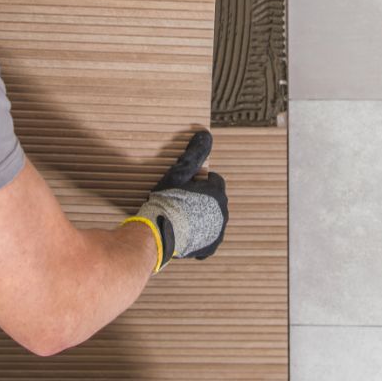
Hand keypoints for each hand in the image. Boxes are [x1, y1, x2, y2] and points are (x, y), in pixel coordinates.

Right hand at [123, 130, 228, 272]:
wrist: (158, 233)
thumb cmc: (168, 201)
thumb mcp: (179, 173)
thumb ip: (194, 153)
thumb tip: (205, 134)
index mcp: (218, 192)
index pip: (214, 181)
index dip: (200, 181)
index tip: (187, 186)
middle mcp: (223, 212)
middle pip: (214, 200)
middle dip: (202, 199)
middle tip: (182, 201)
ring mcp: (217, 231)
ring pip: (212, 219)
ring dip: (201, 217)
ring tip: (182, 218)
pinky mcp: (210, 246)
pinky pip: (208, 239)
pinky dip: (199, 237)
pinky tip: (186, 234)